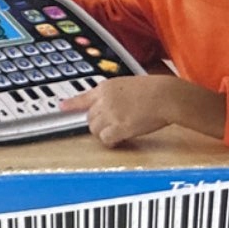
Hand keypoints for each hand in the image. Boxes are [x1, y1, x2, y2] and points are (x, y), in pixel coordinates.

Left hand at [70, 74, 227, 148]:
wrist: (166, 95)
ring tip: (119, 132)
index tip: (62, 106)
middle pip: (89, 117)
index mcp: (107, 87)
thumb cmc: (156, 91)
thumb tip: (114, 105)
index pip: (84, 96)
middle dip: (98, 124)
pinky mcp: (119, 126)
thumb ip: (117, 94)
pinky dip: (111, 142)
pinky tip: (120, 140)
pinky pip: (106, 139)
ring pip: (95, 129)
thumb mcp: (130, 85)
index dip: (72, 103)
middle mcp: (104, 99)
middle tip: (112, 127)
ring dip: (105, 133)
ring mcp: (110, 113)